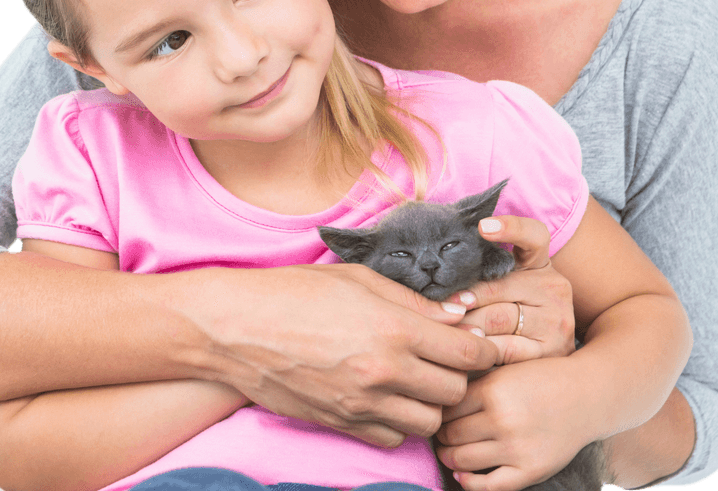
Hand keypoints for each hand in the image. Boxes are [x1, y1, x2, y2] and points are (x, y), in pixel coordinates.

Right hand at [187, 262, 498, 448]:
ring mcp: (362, 402)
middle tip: (442, 358)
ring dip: (430, 402)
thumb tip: (459, 314)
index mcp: (393, 327)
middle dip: (458, 375)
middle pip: (456, 391)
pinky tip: (385, 397)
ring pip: (430, 422)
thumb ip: (412, 299)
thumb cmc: (293, 291)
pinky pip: (394, 438)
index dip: (482, 349)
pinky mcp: (342, 423)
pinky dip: (398, 422)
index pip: (468, 353)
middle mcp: (384, 370)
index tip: (475, 343)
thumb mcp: (356, 278)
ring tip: (413, 379)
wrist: (235, 327)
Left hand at [437, 357, 592, 490]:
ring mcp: (516, 449)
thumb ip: (472, 383)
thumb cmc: (539, 379)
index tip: (434, 412)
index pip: (446, 407)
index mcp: (492, 390)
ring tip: (447, 451)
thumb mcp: (503, 369)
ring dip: (449, 457)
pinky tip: (462, 476)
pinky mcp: (530, 471)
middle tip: (438, 433)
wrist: (585, 396)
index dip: (436, 411)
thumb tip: (435, 400)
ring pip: (463, 460)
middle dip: (440, 435)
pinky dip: (469, 483)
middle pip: (451, 434)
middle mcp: (502, 420)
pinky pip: (490, 486)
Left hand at [448, 215, 574, 364]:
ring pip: (497, 318)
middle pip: (497, 286)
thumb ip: (480, 271)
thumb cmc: (510, 310)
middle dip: (463, 298)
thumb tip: (436, 271)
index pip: (533, 236)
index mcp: (539, 262)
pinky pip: (505, 347)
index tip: (483, 226)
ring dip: (466, 324)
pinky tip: (468, 348)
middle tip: (439, 303)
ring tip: (446, 327)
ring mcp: (556, 319)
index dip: (511, 227)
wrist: (551, 356)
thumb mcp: (502, 282)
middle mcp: (553, 287)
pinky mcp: (552, 350)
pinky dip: (481, 348)